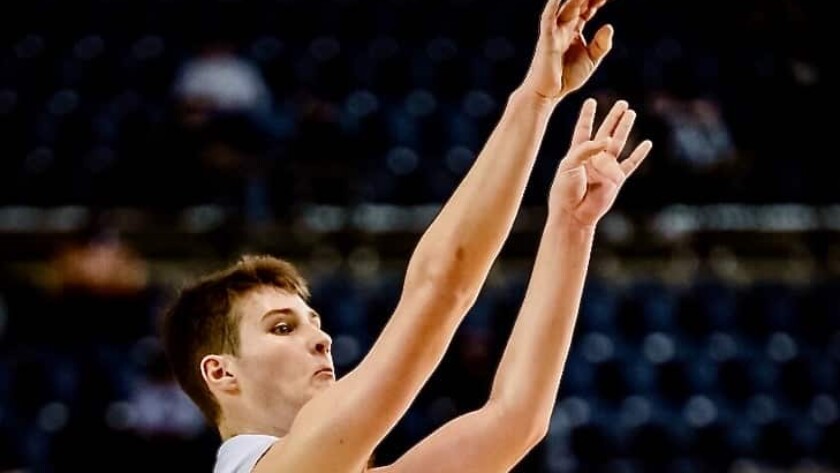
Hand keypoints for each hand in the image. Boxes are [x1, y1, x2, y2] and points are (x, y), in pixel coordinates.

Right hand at [521, 0, 613, 101]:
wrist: (548, 93)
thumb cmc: (566, 77)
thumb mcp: (591, 60)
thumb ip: (601, 44)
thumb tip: (609, 26)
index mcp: (574, 31)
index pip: (586, 10)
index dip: (596, 1)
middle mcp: (563, 28)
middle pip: (578, 5)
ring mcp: (554, 31)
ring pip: (567, 7)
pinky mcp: (546, 39)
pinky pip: (548, 18)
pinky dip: (552, 6)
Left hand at [549, 98, 651, 226]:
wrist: (574, 213)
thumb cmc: (565, 190)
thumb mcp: (569, 165)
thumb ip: (587, 149)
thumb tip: (609, 140)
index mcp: (577, 152)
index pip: (583, 129)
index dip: (587, 116)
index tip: (591, 101)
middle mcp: (593, 157)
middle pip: (605, 132)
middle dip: (613, 117)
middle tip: (622, 103)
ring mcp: (606, 167)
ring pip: (619, 143)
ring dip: (625, 128)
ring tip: (631, 113)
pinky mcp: (616, 178)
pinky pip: (630, 163)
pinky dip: (639, 154)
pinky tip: (647, 143)